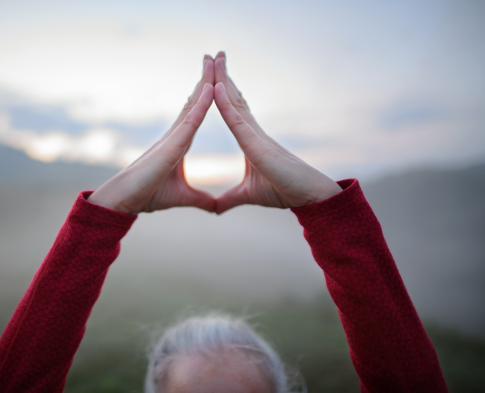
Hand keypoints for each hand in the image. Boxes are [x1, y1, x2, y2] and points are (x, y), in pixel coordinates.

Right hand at [88, 56, 215, 214]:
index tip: (218, 78)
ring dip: (204, 82)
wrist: (126, 201)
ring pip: (193, 104)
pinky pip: (190, 120)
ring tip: (213, 61)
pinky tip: (211, 88)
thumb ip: (201, 199)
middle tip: (215, 57)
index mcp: (180, 143)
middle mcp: (177, 134)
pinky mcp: (171, 146)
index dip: (207, 95)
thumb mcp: (184, 197)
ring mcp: (173, 137)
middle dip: (206, 79)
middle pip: (194, 101)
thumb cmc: (149, 195)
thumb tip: (216, 207)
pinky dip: (201, 104)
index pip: (197, 113)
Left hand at [213, 52, 341, 213]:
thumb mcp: (247, 196)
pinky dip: (226, 104)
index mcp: (250, 139)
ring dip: (224, 80)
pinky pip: (238, 121)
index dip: (222, 92)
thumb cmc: (283, 191)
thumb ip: (229, 199)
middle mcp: (253, 132)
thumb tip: (214, 209)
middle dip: (223, 76)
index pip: (233, 110)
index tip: (211, 76)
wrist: (308, 197)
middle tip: (213, 55)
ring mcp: (255, 136)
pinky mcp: (257, 145)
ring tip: (215, 58)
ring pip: (235, 103)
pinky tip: (217, 88)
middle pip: (234, 99)